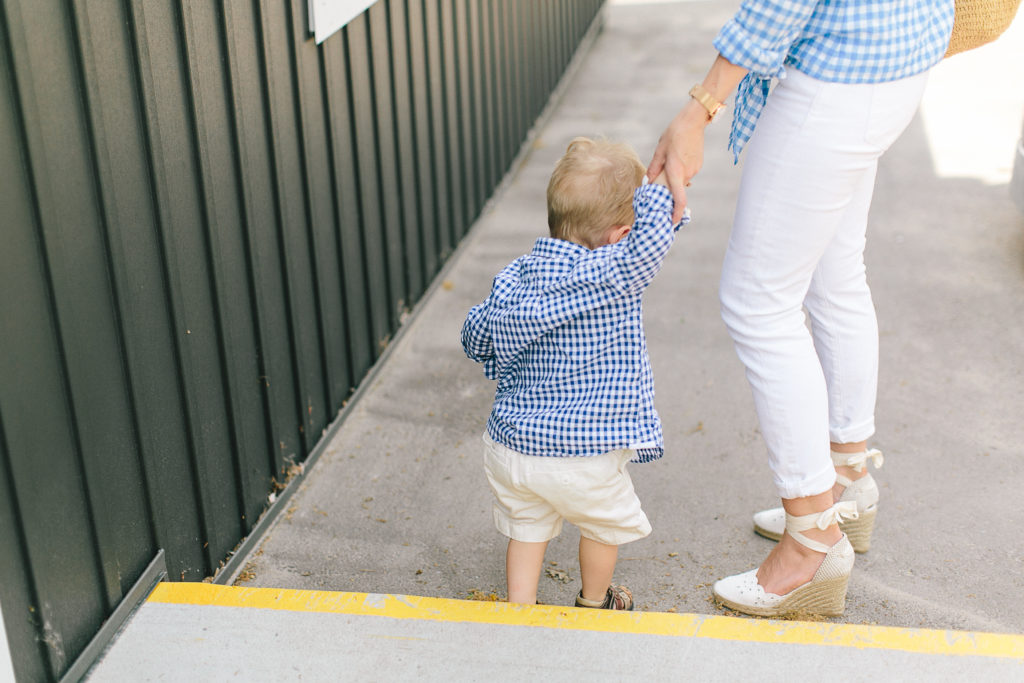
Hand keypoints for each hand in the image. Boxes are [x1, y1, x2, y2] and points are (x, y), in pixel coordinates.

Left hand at [648, 100, 708, 223]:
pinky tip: (678, 157)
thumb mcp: (660, 151)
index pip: (679, 199)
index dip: (676, 213)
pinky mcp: (698, 165)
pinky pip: (687, 173)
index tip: (672, 222)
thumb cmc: (674, 134)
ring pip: (681, 181)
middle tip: (660, 180)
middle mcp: (687, 173)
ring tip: (670, 161)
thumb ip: (654, 168)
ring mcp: (694, 169)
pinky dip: (680, 171)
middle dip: (669, 190)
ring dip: (674, 178)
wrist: (693, 121)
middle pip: (677, 189)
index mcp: (676, 171)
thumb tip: (647, 182)